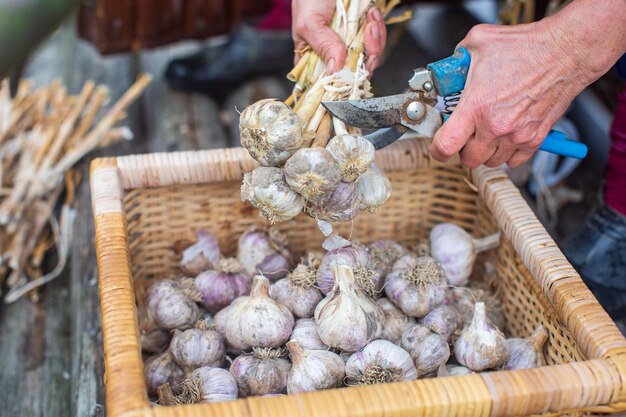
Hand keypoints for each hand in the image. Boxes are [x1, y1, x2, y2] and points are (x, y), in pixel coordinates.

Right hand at [292, 0, 386, 73]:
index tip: (350, 81)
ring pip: (369, 57)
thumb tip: (335, 71)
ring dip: (375, 41)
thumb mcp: (309, 23)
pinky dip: (378, 27)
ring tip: (369, 21)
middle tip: (365, 42)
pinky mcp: (364, 30)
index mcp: (313, 55)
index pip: (326, 81)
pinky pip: (378, 39)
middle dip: (364, 61)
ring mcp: (350, 41)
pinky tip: (371, 14)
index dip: (339, 85)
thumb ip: (323, 46)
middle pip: (353, 72)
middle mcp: (333, 52)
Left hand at [429, 21, 592, 168]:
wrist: (565, 52)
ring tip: (487, 132)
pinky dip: (508, 154)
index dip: (437, 150)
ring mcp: (516, 135)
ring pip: (491, 162)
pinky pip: (515, 162)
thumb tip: (448, 69)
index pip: (446, 145)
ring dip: (485, 151)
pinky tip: (506, 135)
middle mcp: (496, 126)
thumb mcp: (479, 42)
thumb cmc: (527, 47)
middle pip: (468, 160)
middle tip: (465, 134)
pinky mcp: (535, 138)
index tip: (438, 146)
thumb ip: (457, 59)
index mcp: (476, 107)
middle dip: (462, 149)